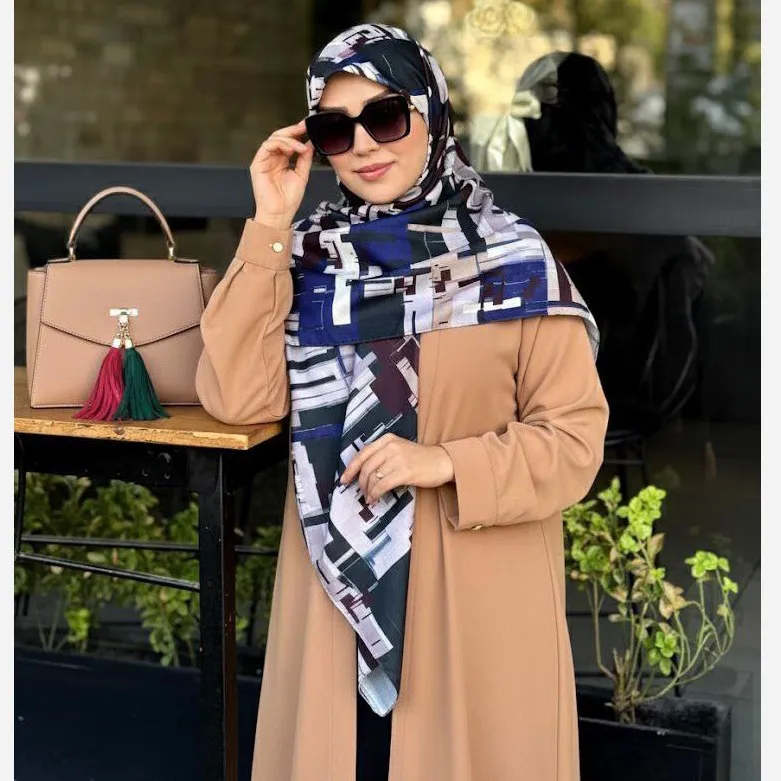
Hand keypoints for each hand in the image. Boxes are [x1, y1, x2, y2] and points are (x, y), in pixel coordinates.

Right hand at [250, 119, 313, 229]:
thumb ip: (305, 159)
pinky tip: (292, 149)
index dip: (297, 133)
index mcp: (281, 161)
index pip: (288, 142)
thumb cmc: (288, 200)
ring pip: (273, 139)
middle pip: (279, 137)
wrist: (280, 214)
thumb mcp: (302, 175)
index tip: (308, 127)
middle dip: (293, 130)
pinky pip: (267, 146)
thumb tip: (310, 143)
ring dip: (289, 140)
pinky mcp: (257, 164)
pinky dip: (280, 144)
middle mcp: (271, 159)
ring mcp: (264, 161)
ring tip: (300, 147)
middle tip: (304, 127)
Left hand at [340, 434, 454, 503]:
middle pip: (366, 467)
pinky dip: (375, 494)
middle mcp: (390, 447)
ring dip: (368, 491)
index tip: (344, 479)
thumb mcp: (399, 449)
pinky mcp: (404, 472)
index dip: (351, 468)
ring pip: (373, 477)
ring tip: (370, 498)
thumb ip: (382, 455)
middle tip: (362, 492)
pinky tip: (375, 499)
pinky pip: (382, 485)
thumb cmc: (420, 458)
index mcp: (387, 440)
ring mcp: (398, 459)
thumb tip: (363, 473)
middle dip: (360, 483)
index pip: (363, 454)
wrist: (442, 461)